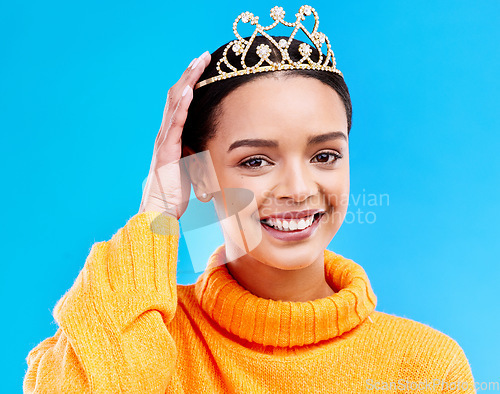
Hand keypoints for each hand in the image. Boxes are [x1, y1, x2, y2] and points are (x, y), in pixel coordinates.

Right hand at [139, 51, 210, 218]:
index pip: (182, 104)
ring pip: (176, 104)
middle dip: (190, 75)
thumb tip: (207, 148)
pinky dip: (182, 106)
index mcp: (172, 138)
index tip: (204, 68)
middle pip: (178, 97)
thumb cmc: (173, 195)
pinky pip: (175, 124)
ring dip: (187, 82)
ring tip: (198, 63)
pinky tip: (189, 90)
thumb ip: (194, 155)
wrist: (158, 213)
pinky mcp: (167, 152)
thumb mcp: (188, 170)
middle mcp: (166, 135)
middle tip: (203, 57)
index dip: (191, 84)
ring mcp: (165, 142)